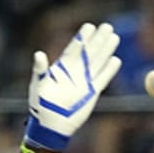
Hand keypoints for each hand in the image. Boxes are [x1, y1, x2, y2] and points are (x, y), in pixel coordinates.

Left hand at [25, 22, 121, 151]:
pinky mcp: (91, 93)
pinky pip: (102, 79)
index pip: (74, 49)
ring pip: (97, 62)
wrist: (51, 126)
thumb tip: (39, 54)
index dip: (82, 38)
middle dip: (98, 40)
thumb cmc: (40, 106)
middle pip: (88, 52)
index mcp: (61, 68)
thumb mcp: (38, 86)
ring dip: (106, 51)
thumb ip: (40, 70)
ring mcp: (83, 82)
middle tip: (107, 26)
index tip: (90, 26)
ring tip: (114, 37)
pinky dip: (109, 70)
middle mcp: (74, 73)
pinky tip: (115, 60)